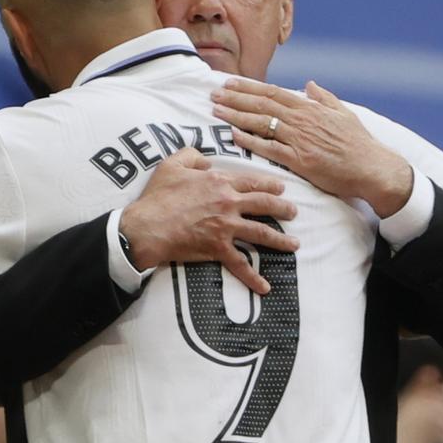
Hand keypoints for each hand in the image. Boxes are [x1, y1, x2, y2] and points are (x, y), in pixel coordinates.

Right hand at [118, 148, 298, 294]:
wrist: (147, 226)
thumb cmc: (158, 196)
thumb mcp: (172, 164)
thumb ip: (192, 155)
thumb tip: (206, 158)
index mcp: (220, 181)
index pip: (252, 181)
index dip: (269, 184)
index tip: (281, 187)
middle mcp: (229, 203)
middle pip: (264, 204)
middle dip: (283, 208)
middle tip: (294, 212)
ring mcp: (226, 226)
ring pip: (261, 233)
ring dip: (280, 240)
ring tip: (294, 244)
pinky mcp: (218, 248)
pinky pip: (240, 264)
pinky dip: (253, 277)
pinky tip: (265, 287)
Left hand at [211, 78, 412, 216]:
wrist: (372, 167)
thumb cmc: (359, 143)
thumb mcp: (344, 113)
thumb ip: (324, 98)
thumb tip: (310, 84)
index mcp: (310, 108)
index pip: (273, 93)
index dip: (249, 87)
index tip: (230, 83)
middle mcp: (302, 120)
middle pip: (262, 104)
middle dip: (235, 98)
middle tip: (213, 94)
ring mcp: (300, 140)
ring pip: (262, 123)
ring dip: (237, 115)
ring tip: (217, 111)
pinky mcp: (300, 160)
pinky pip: (270, 148)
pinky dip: (251, 141)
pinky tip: (234, 135)